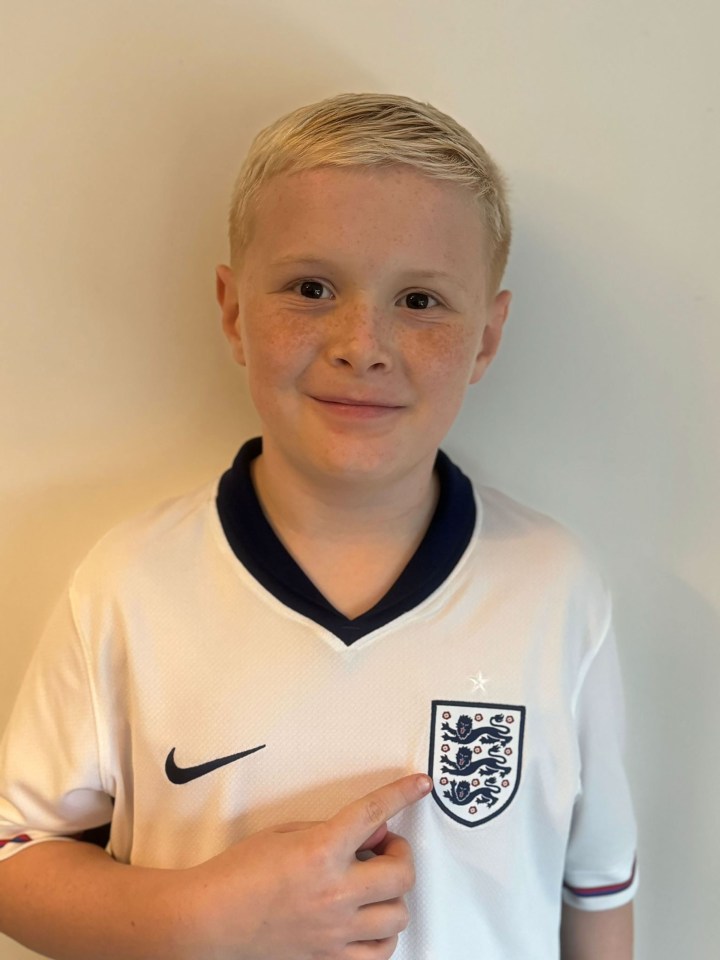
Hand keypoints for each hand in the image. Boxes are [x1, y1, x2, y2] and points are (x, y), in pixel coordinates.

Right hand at [184, 773, 431, 959]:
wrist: (210, 918)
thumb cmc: (240, 871)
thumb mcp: (285, 832)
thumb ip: (332, 829)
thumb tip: (373, 833)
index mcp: (321, 851)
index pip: (374, 814)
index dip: (401, 794)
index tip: (420, 785)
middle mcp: (334, 892)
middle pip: (401, 874)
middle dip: (400, 855)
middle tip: (385, 849)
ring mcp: (334, 929)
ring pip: (398, 915)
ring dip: (393, 895)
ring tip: (373, 886)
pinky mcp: (329, 957)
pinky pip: (380, 952)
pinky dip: (383, 934)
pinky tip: (369, 919)